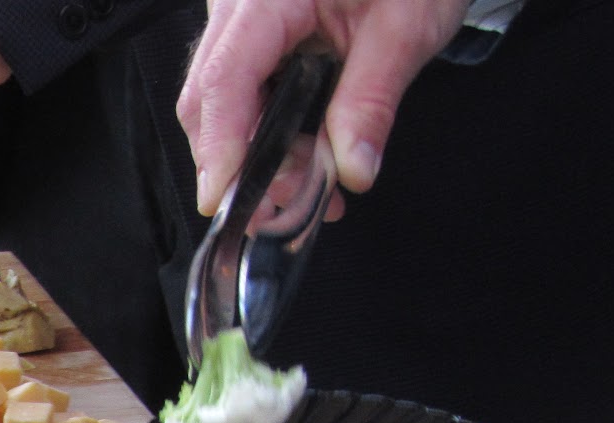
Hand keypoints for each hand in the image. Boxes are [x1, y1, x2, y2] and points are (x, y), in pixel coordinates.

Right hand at [178, 0, 469, 215]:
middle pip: (208, 101)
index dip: (222, 146)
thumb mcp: (405, 28)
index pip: (224, 79)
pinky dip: (267, 137)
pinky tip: (302, 162)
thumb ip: (371, 100)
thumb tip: (352, 170)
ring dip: (257, 159)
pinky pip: (242, 97)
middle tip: (284, 211)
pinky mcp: (251, 38)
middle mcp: (237, 6)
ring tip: (308, 192)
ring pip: (219, 107)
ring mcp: (239, 23)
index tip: (228, 201)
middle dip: (240, 166)